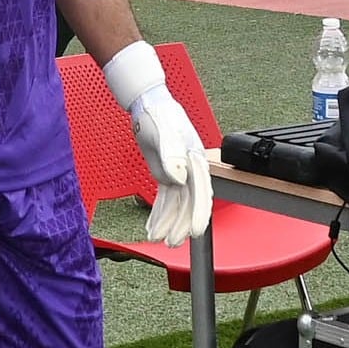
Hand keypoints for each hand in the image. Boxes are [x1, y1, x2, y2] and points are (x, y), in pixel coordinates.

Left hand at [104, 41, 210, 242]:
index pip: (200, 193)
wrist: (148, 104)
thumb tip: (180, 179)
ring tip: (159, 239)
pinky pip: (165, 198)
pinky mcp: (165, 174)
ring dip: (169, 222)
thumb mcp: (165, 134)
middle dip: (181, 224)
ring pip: (176, 204)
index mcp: (196, 161)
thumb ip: (172, 156)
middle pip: (189, 203)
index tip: (195, 232)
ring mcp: (178, 173)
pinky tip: (153, 227)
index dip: (198, 214)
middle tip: (172, 242)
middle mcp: (191, 170)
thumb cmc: (159, 115)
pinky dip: (159, 213)